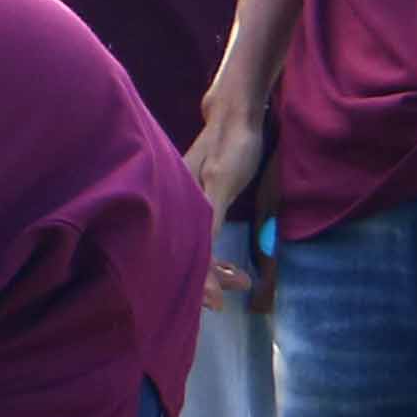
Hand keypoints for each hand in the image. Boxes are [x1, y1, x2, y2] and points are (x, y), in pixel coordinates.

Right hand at [187, 102, 274, 308]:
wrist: (237, 115)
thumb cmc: (230, 146)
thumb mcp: (220, 182)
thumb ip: (209, 215)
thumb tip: (200, 254)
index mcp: (175, 204)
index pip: (183, 252)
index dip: (198, 279)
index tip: (216, 302)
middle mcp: (176, 208)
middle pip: (184, 253)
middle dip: (207, 278)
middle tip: (234, 292)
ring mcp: (188, 207)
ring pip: (195, 247)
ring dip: (215, 268)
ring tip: (240, 280)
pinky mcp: (201, 205)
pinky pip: (203, 238)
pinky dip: (214, 255)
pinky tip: (227, 265)